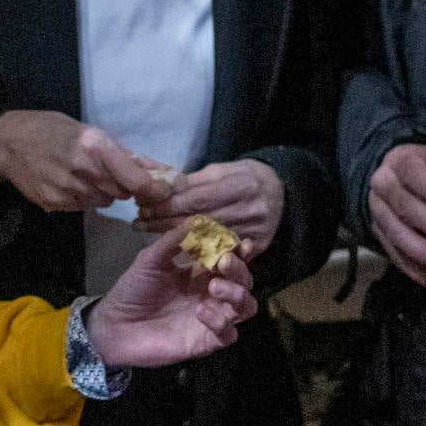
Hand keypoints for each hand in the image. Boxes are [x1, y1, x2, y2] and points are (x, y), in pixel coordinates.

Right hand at [0, 110, 173, 212]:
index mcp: (96, 147)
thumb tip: (159, 170)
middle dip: (124, 185)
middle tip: (110, 171)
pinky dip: (83, 197)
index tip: (165, 189)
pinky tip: (68, 182)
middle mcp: (85, 170)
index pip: (138, 181)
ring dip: (103, 191)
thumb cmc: (52, 128)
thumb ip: (124, 153)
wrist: (8, 142)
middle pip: (123, 193)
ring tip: (84, 174)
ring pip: (105, 201)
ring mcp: (69, 191)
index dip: (156, 189)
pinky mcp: (56, 204)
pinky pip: (84, 206)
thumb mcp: (89, 131)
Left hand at [85, 225, 257, 367]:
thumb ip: (173, 241)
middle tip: (222, 262)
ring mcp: (211, 319)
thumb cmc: (133, 291)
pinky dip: (220, 322)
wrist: (114, 325)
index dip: (241, 252)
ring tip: (213, 287)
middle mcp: (211, 295)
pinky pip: (228, 335)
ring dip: (236, 295)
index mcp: (201, 274)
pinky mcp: (205, 342)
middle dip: (239, 270)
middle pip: (244, 282)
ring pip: (245, 308)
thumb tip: (198, 219)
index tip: (241, 243)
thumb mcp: (150, 260)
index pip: (232, 261)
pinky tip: (200, 312)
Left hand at [134, 158, 284, 249]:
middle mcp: (249, 210)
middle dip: (164, 221)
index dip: (166, 204)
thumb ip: (194, 181)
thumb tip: (159, 183)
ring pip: (208, 240)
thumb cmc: (248, 176)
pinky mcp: (258, 249)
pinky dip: (200, 252)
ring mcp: (255, 232)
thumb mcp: (223, 170)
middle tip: (140, 222)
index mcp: (240, 184)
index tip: (143, 205)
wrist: (285, 192)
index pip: (194, 199)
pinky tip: (181, 248)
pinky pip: (224, 254)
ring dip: (176, 238)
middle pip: (198, 221)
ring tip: (153, 233)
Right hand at [366, 142, 425, 292]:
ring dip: (424, 254)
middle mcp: (384, 185)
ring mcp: (378, 212)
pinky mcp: (381, 237)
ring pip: (396, 235)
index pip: (414, 174)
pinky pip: (396, 257)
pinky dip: (419, 273)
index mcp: (403, 161)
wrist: (404, 180)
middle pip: (403, 206)